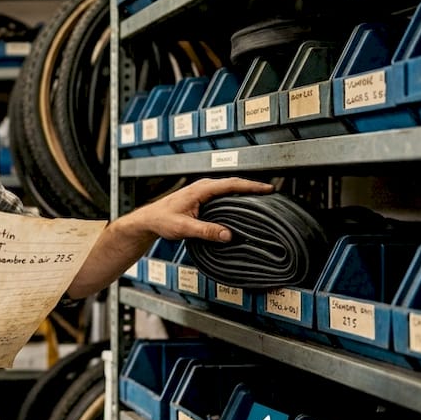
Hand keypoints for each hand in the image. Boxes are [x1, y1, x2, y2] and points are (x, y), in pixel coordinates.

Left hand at [128, 177, 272, 242]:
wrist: (148, 219)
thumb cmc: (162, 220)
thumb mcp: (183, 228)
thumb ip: (205, 231)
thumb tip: (228, 235)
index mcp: (201, 190)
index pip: (231, 184)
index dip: (250, 186)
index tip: (268, 189)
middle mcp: (203, 187)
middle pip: (233, 184)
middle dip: (252, 187)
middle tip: (271, 193)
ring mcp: (202, 191)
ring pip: (228, 188)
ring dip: (244, 191)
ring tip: (262, 199)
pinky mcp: (202, 198)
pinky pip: (223, 194)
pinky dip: (235, 196)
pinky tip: (243, 205)